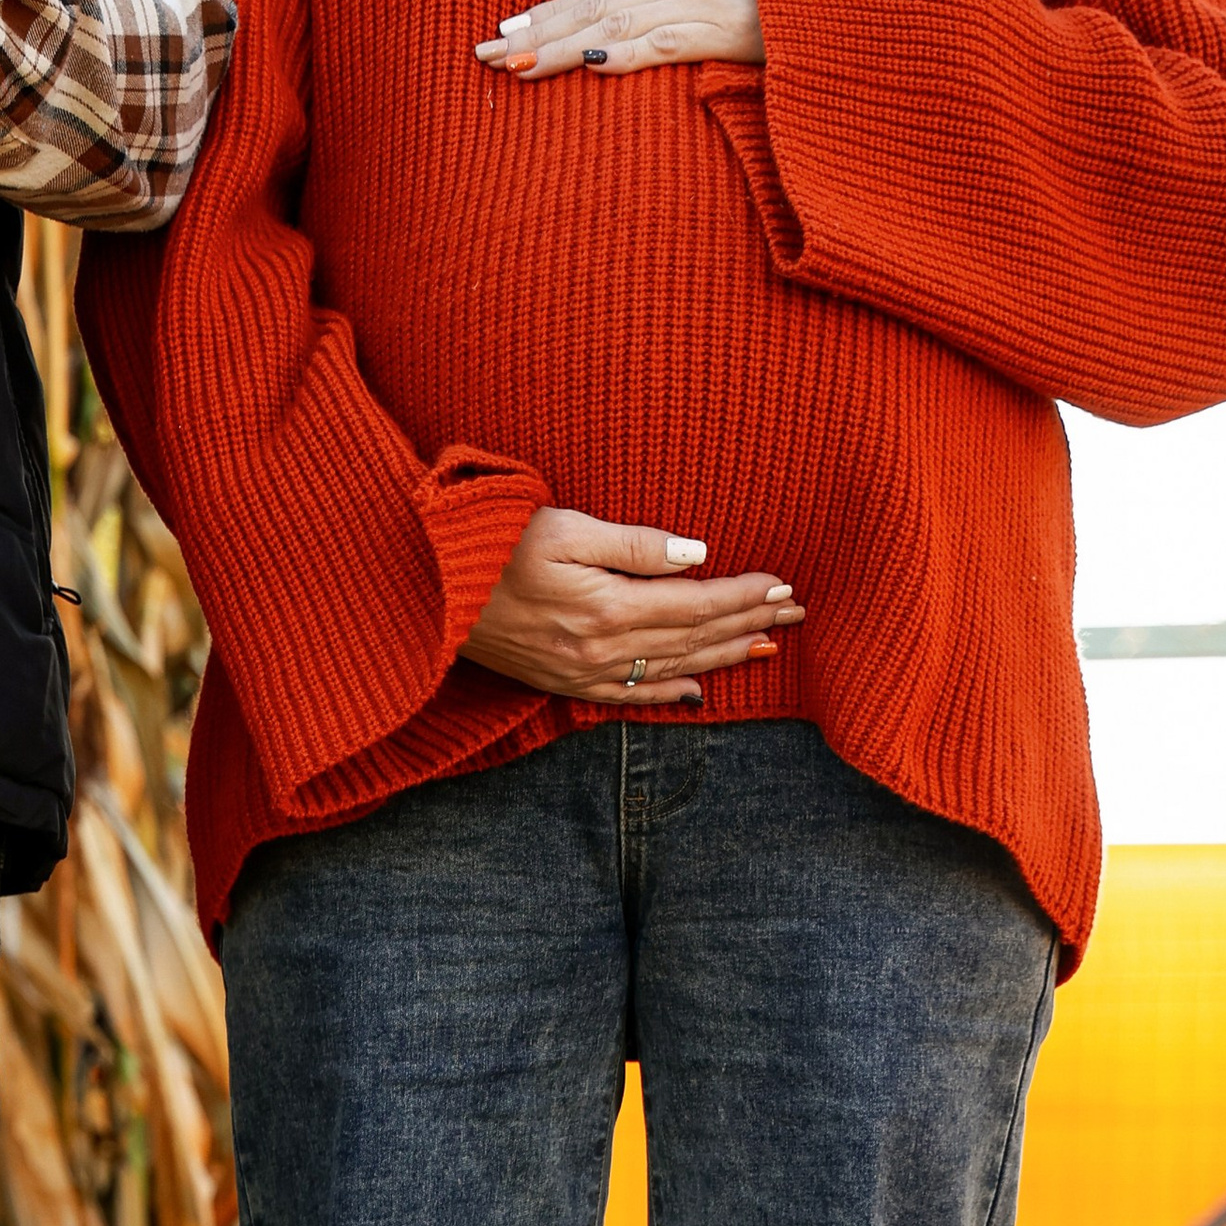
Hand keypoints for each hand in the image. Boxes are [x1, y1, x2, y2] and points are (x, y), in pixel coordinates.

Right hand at [462, 508, 797, 704]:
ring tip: (767, 646)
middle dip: (749, 624)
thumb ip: (633, 543)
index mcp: (607, 607)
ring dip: (723, 658)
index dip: (744, 595)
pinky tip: (698, 694)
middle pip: (693, 638)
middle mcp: (602, 650)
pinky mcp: (564, 683)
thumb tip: (697, 555)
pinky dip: (669, 697)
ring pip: (672, 669)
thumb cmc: (492, 547)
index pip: (696, 603)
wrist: (430, 596)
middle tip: (796, 612)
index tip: (784, 584)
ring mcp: (583, 674)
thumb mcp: (563, 526)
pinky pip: (629, 698)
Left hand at [474, 0, 762, 81]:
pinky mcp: (730, 26)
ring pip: (616, 19)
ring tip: (513, 65)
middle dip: (537, 27)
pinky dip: (623, 52)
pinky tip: (585, 65)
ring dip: (560, 44)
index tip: (507, 31)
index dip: (549, 8)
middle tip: (484, 53)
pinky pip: (666, 40)